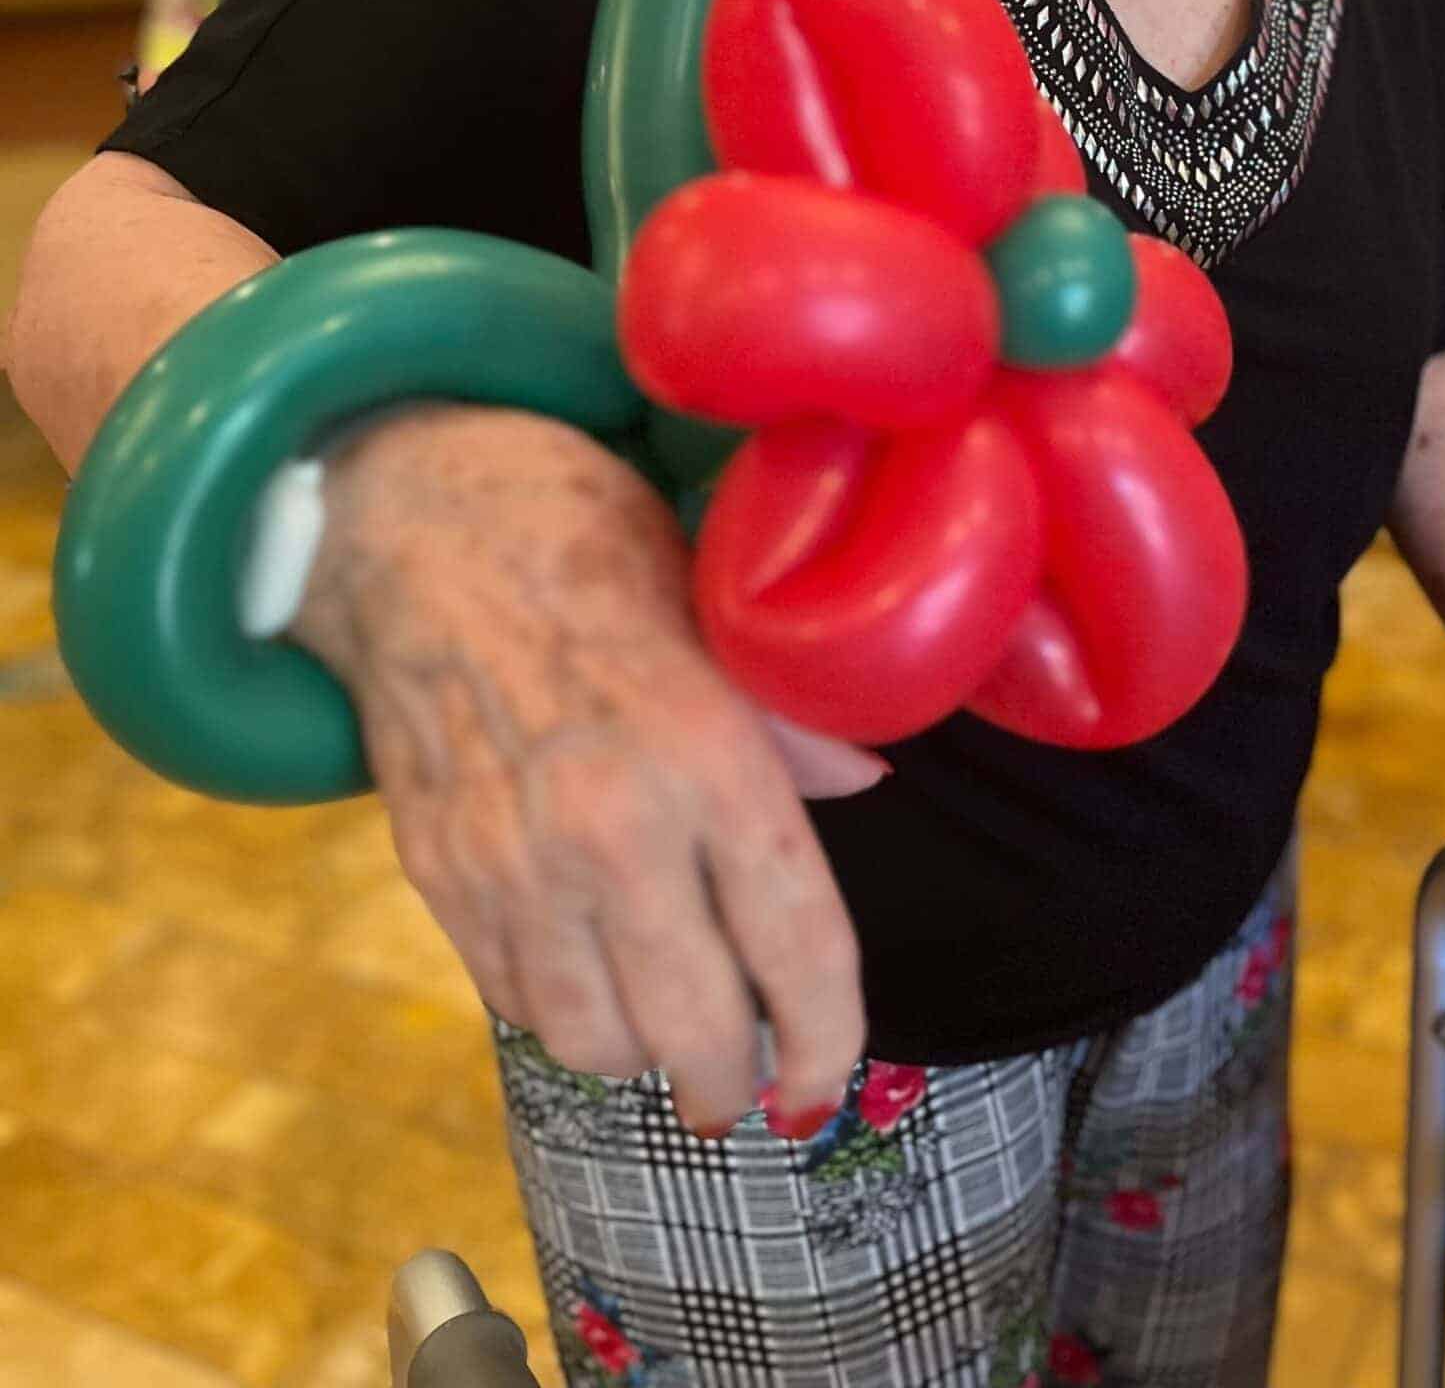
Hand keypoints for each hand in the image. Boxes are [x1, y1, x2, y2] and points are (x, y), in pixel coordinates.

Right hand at [291, 404, 879, 1136]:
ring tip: (664, 1027)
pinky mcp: (437, 873)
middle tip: (746, 1086)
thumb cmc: (583, 543)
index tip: (823, 1081)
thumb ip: (790, 722)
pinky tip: (585, 969)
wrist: (411, 525)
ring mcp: (511, 860)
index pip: (796, 946)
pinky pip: (511, 999)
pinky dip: (559, 1011)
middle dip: (732, 1084)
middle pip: (695, 1028)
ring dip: (641, 1055)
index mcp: (704, 752)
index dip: (826, 1040)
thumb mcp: (715, 606)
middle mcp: (609, 825)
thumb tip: (866, 786)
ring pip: (594, 1040)